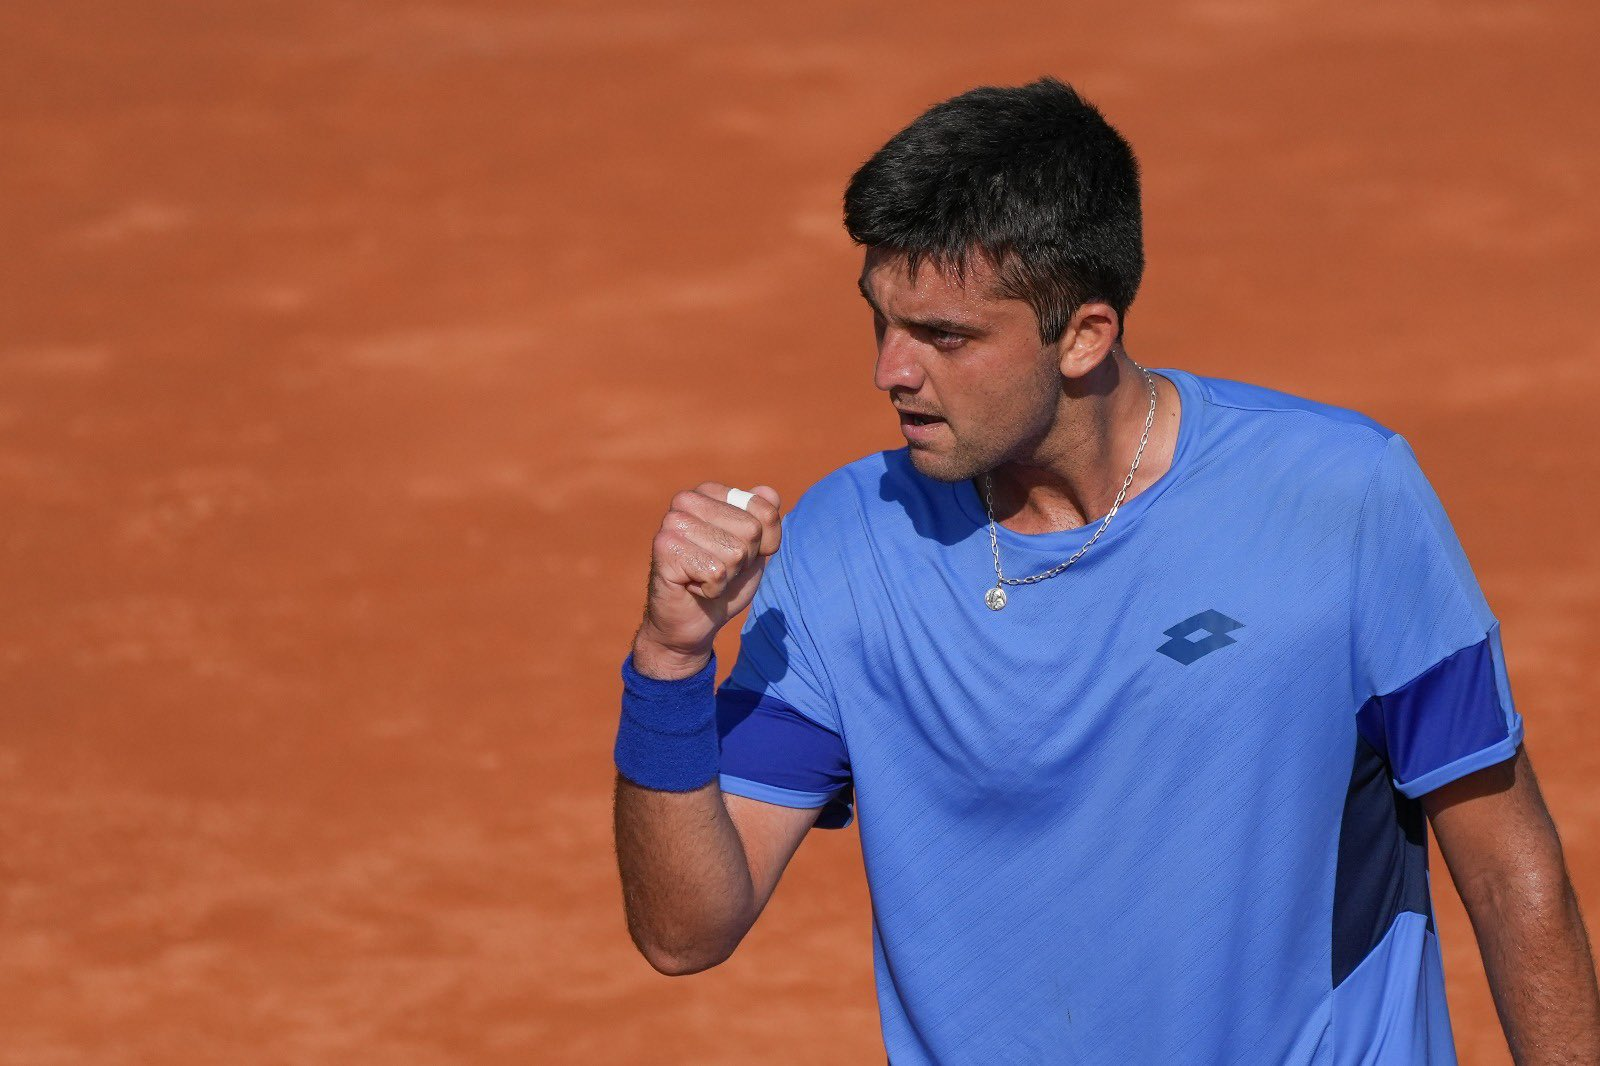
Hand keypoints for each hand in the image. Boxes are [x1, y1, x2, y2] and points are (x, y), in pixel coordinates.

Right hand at [633, 482, 781, 676]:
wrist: (692, 622)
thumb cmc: (724, 582)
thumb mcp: (755, 550)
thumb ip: (766, 519)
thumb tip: (768, 492)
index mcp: (710, 492)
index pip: (766, 511)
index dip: (763, 545)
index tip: (737, 555)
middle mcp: (688, 500)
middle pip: (752, 531)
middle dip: (742, 561)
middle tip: (716, 568)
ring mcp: (673, 521)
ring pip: (735, 552)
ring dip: (727, 576)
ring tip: (703, 577)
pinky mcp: (665, 548)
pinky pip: (716, 572)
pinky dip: (712, 589)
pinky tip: (692, 586)